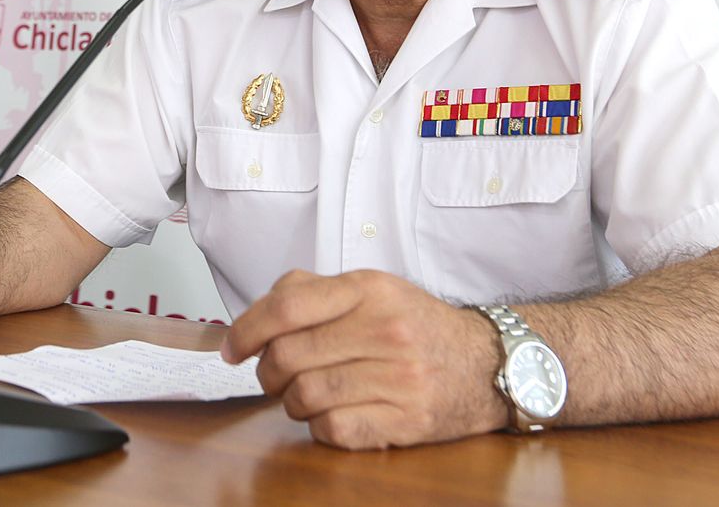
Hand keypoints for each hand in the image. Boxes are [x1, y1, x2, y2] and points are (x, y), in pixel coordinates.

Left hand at [221, 269, 505, 449]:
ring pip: (305, 395)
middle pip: (289, 356)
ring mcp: (398, 376)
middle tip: (272, 375)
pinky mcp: (406, 419)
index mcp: (369, 289)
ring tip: (304, 395)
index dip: (247, 329)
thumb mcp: (373, 289)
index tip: (232, 347)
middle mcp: (384, 329)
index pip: (287, 306)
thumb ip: (315, 291)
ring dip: (292, 402)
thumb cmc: (417, 326)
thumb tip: (258, 311)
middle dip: (267, 372)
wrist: (486, 363)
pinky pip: (333, 429)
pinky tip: (331, 415)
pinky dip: (320, 426)